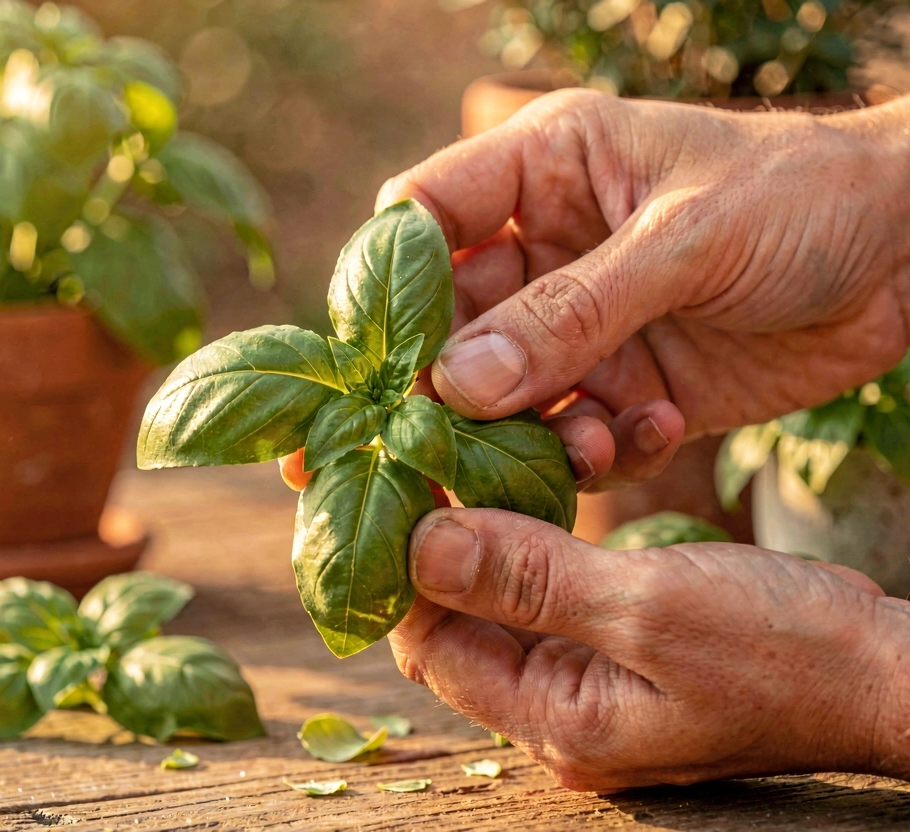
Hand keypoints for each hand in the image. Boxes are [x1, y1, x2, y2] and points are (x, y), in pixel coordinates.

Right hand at [374, 90, 909, 489]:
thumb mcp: (686, 237)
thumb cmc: (806, 197)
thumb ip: (573, 310)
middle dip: (445, 389)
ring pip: (508, 397)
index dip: (384, 287)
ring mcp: (585, 326)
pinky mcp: (628, 386)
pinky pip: (579, 434)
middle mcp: (547, 251)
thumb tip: (459, 382)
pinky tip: (648, 434)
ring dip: (528, 435)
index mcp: (542, 171)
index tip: (376, 361)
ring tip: (585, 445)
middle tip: (433, 447)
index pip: (420, 219)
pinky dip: (601, 452)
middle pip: (450, 326)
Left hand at [389, 506, 909, 789]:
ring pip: (498, 601)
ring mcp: (586, 679)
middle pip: (456, 623)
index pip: (432, 644)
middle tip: (418, 457)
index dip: (402, 565)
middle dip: (434, 543)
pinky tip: (522, 486)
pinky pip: (544, 593)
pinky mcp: (613, 647)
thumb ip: (532, 579)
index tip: (392, 482)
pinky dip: (528, 540)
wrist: (877, 668)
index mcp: (557, 719)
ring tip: (459, 458)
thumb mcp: (651, 607)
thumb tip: (423, 545)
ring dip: (481, 533)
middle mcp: (558, 709)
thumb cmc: (786, 650)